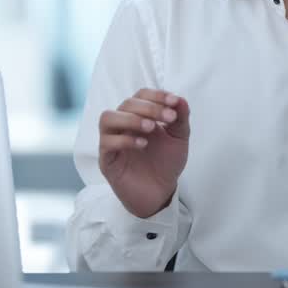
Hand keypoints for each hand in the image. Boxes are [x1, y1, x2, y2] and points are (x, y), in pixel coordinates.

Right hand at [98, 89, 190, 217]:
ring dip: (131, 118)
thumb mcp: (179, 139)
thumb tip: (181, 99)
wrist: (161, 192)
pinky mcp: (106, 159)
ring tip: (151, 128)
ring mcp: (112, 141)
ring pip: (107, 118)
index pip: (141, 95)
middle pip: (126, 103)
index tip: (174, 102)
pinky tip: (143, 145)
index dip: (156, 95)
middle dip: (149, 107)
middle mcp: (123, 125)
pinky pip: (106, 143)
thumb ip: (180, 118)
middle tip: (168, 118)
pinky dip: (125, 140)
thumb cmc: (166, 163)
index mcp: (139, 116)